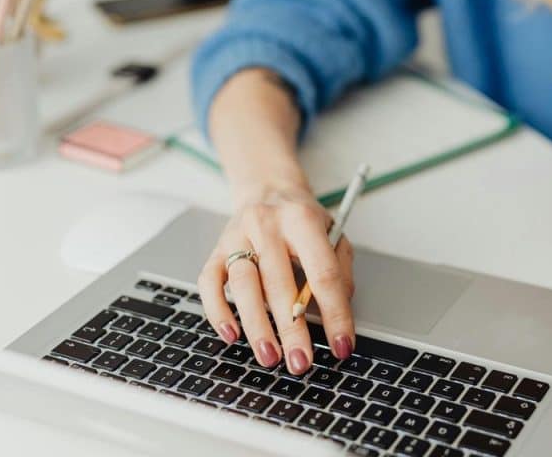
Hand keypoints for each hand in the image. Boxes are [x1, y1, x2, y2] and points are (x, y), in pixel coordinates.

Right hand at [198, 185, 354, 373]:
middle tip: (301, 362)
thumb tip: (338, 311)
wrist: (268, 189)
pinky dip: (218, 312)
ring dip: (257, 326)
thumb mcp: (334, 234)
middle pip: (280, 284)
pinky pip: (209, 283)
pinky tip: (232, 335)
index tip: (341, 345)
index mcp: (302, 220)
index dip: (335, 314)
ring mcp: (237, 237)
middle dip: (292, 330)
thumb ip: (340, 270)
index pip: (323, 274)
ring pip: (243, 286)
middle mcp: (267, 225)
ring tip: (269, 356)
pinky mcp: (216, 249)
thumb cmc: (303, 219)